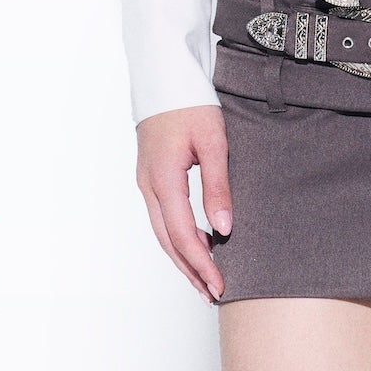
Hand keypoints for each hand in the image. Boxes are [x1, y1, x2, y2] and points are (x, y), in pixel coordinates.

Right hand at [134, 104, 231, 301]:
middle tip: (214, 294)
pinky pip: (163, 218)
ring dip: (184, 258)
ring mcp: (147, 182)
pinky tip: (197, 247)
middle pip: (169, 242)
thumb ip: (218, 186)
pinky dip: (179, 239)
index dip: (202, 264)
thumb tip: (223, 229)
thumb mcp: (213, 142)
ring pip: (163, 233)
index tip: (220, 286)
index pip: (183, 235)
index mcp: (164, 179)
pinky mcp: (151, 177)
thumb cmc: (191, 103)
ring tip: (206, 281)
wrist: (165, 76)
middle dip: (191, 271)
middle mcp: (149, 186)